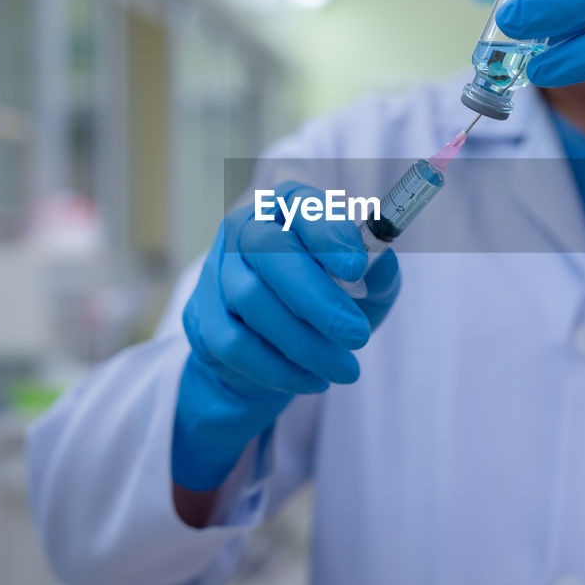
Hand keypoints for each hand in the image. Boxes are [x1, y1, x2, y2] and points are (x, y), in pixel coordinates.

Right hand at [172, 181, 400, 491]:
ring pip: (252, 301)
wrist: (275, 348)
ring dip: (304, 342)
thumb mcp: (365, 285)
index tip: (356, 268)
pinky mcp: (203, 316)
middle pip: (270, 252)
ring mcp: (218, 271)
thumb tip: (380, 262)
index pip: (302, 205)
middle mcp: (245, 229)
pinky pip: (236, 343)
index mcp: (287, 206)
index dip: (328, 234)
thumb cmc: (327, 300)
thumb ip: (378, 271)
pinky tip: (313, 380)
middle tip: (358, 336)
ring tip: (346, 370)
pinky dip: (278, 368)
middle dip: (318, 299)